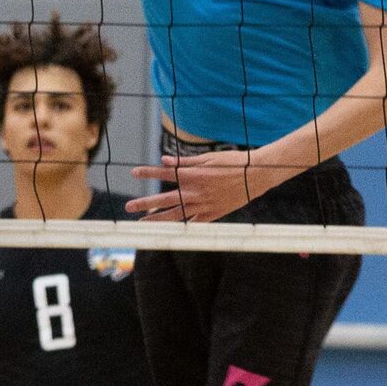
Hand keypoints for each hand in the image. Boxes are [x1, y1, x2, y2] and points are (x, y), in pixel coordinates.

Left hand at [127, 148, 292, 223]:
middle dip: (145, 204)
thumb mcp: (208, 158)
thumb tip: (164, 161)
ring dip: (158, 219)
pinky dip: (182, 224)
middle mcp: (196, 193)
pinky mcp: (214, 214)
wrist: (258, 175)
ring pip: (177, 216)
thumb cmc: (234, 162)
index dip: (148, 173)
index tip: (133, 172)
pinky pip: (194, 222)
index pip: (164, 174)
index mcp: (194, 176)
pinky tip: (170, 228)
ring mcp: (205, 206)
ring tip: (143, 223)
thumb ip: (184, 162)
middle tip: (129, 207)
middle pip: (165, 200)